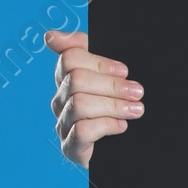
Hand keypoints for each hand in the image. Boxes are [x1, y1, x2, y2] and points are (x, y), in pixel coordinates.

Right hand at [46, 29, 144, 168]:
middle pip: (75, 80)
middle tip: (137, 92)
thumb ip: (86, 51)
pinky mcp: (70, 147)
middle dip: (111, 85)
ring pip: (79, 104)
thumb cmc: (116, 109)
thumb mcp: (108, 77)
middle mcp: (60, 99)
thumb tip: (51, 36)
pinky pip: (81, 130)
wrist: (126, 151)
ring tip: (135, 110)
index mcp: (67, 78)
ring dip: (113, 105)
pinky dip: (106, 125)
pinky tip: (122, 127)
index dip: (98, 62)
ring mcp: (63, 123)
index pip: (70, 57)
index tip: (124, 70)